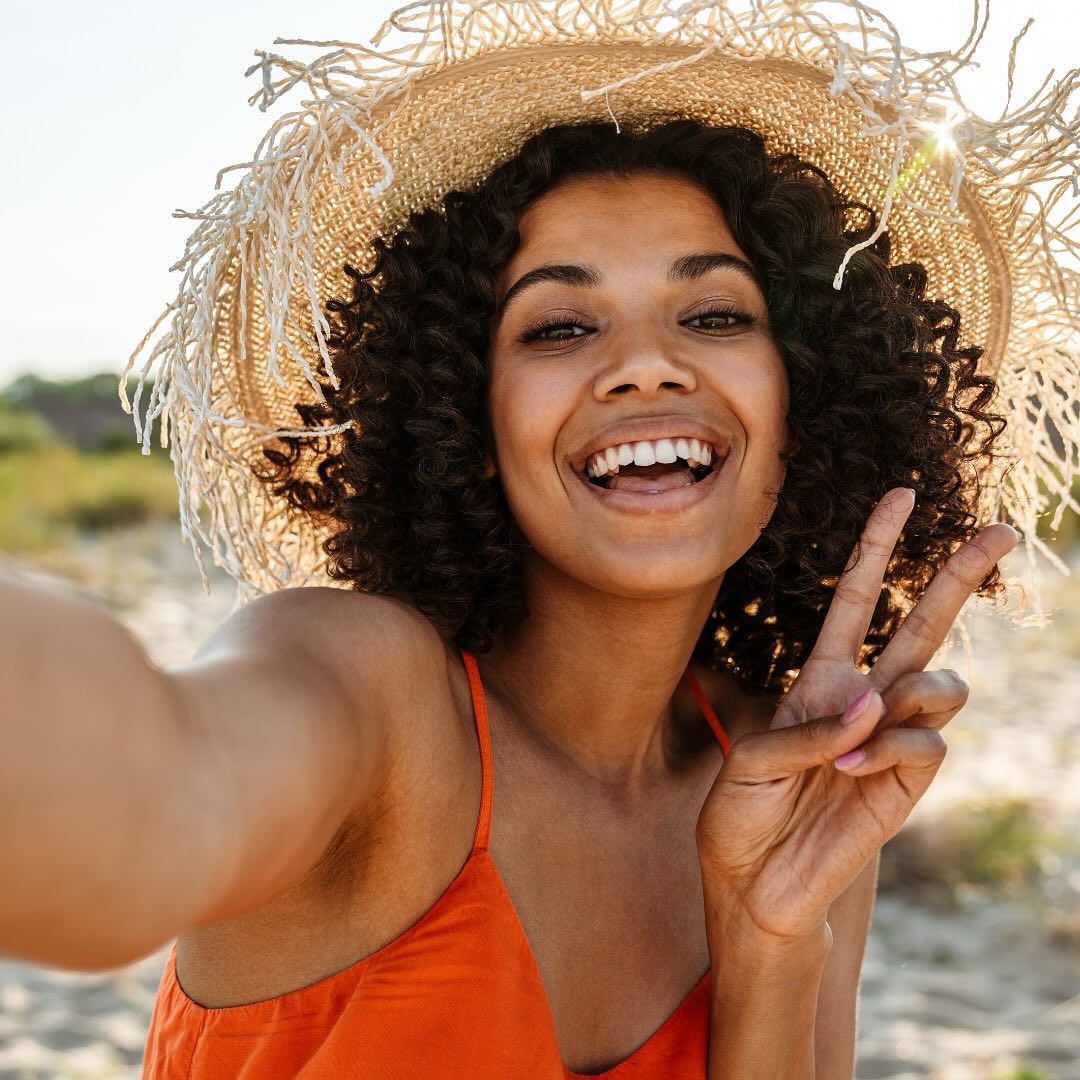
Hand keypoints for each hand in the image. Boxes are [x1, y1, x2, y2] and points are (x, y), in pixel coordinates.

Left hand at [696, 487, 1018, 941]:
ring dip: (913, 692)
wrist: (756, 884)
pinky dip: (890, 750)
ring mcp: (891, 739)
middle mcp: (862, 698)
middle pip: (922, 624)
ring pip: (943, 682)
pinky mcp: (910, 782)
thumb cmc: (741, 816)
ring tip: (868, 723)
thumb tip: (877, 703)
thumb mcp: (752, 760)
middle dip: (957, 575)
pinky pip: (927, 744)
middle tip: (999, 531)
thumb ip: (810, 728)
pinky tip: (852, 772)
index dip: (876, 548)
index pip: (857, 600)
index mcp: (819, 678)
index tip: (901, 496)